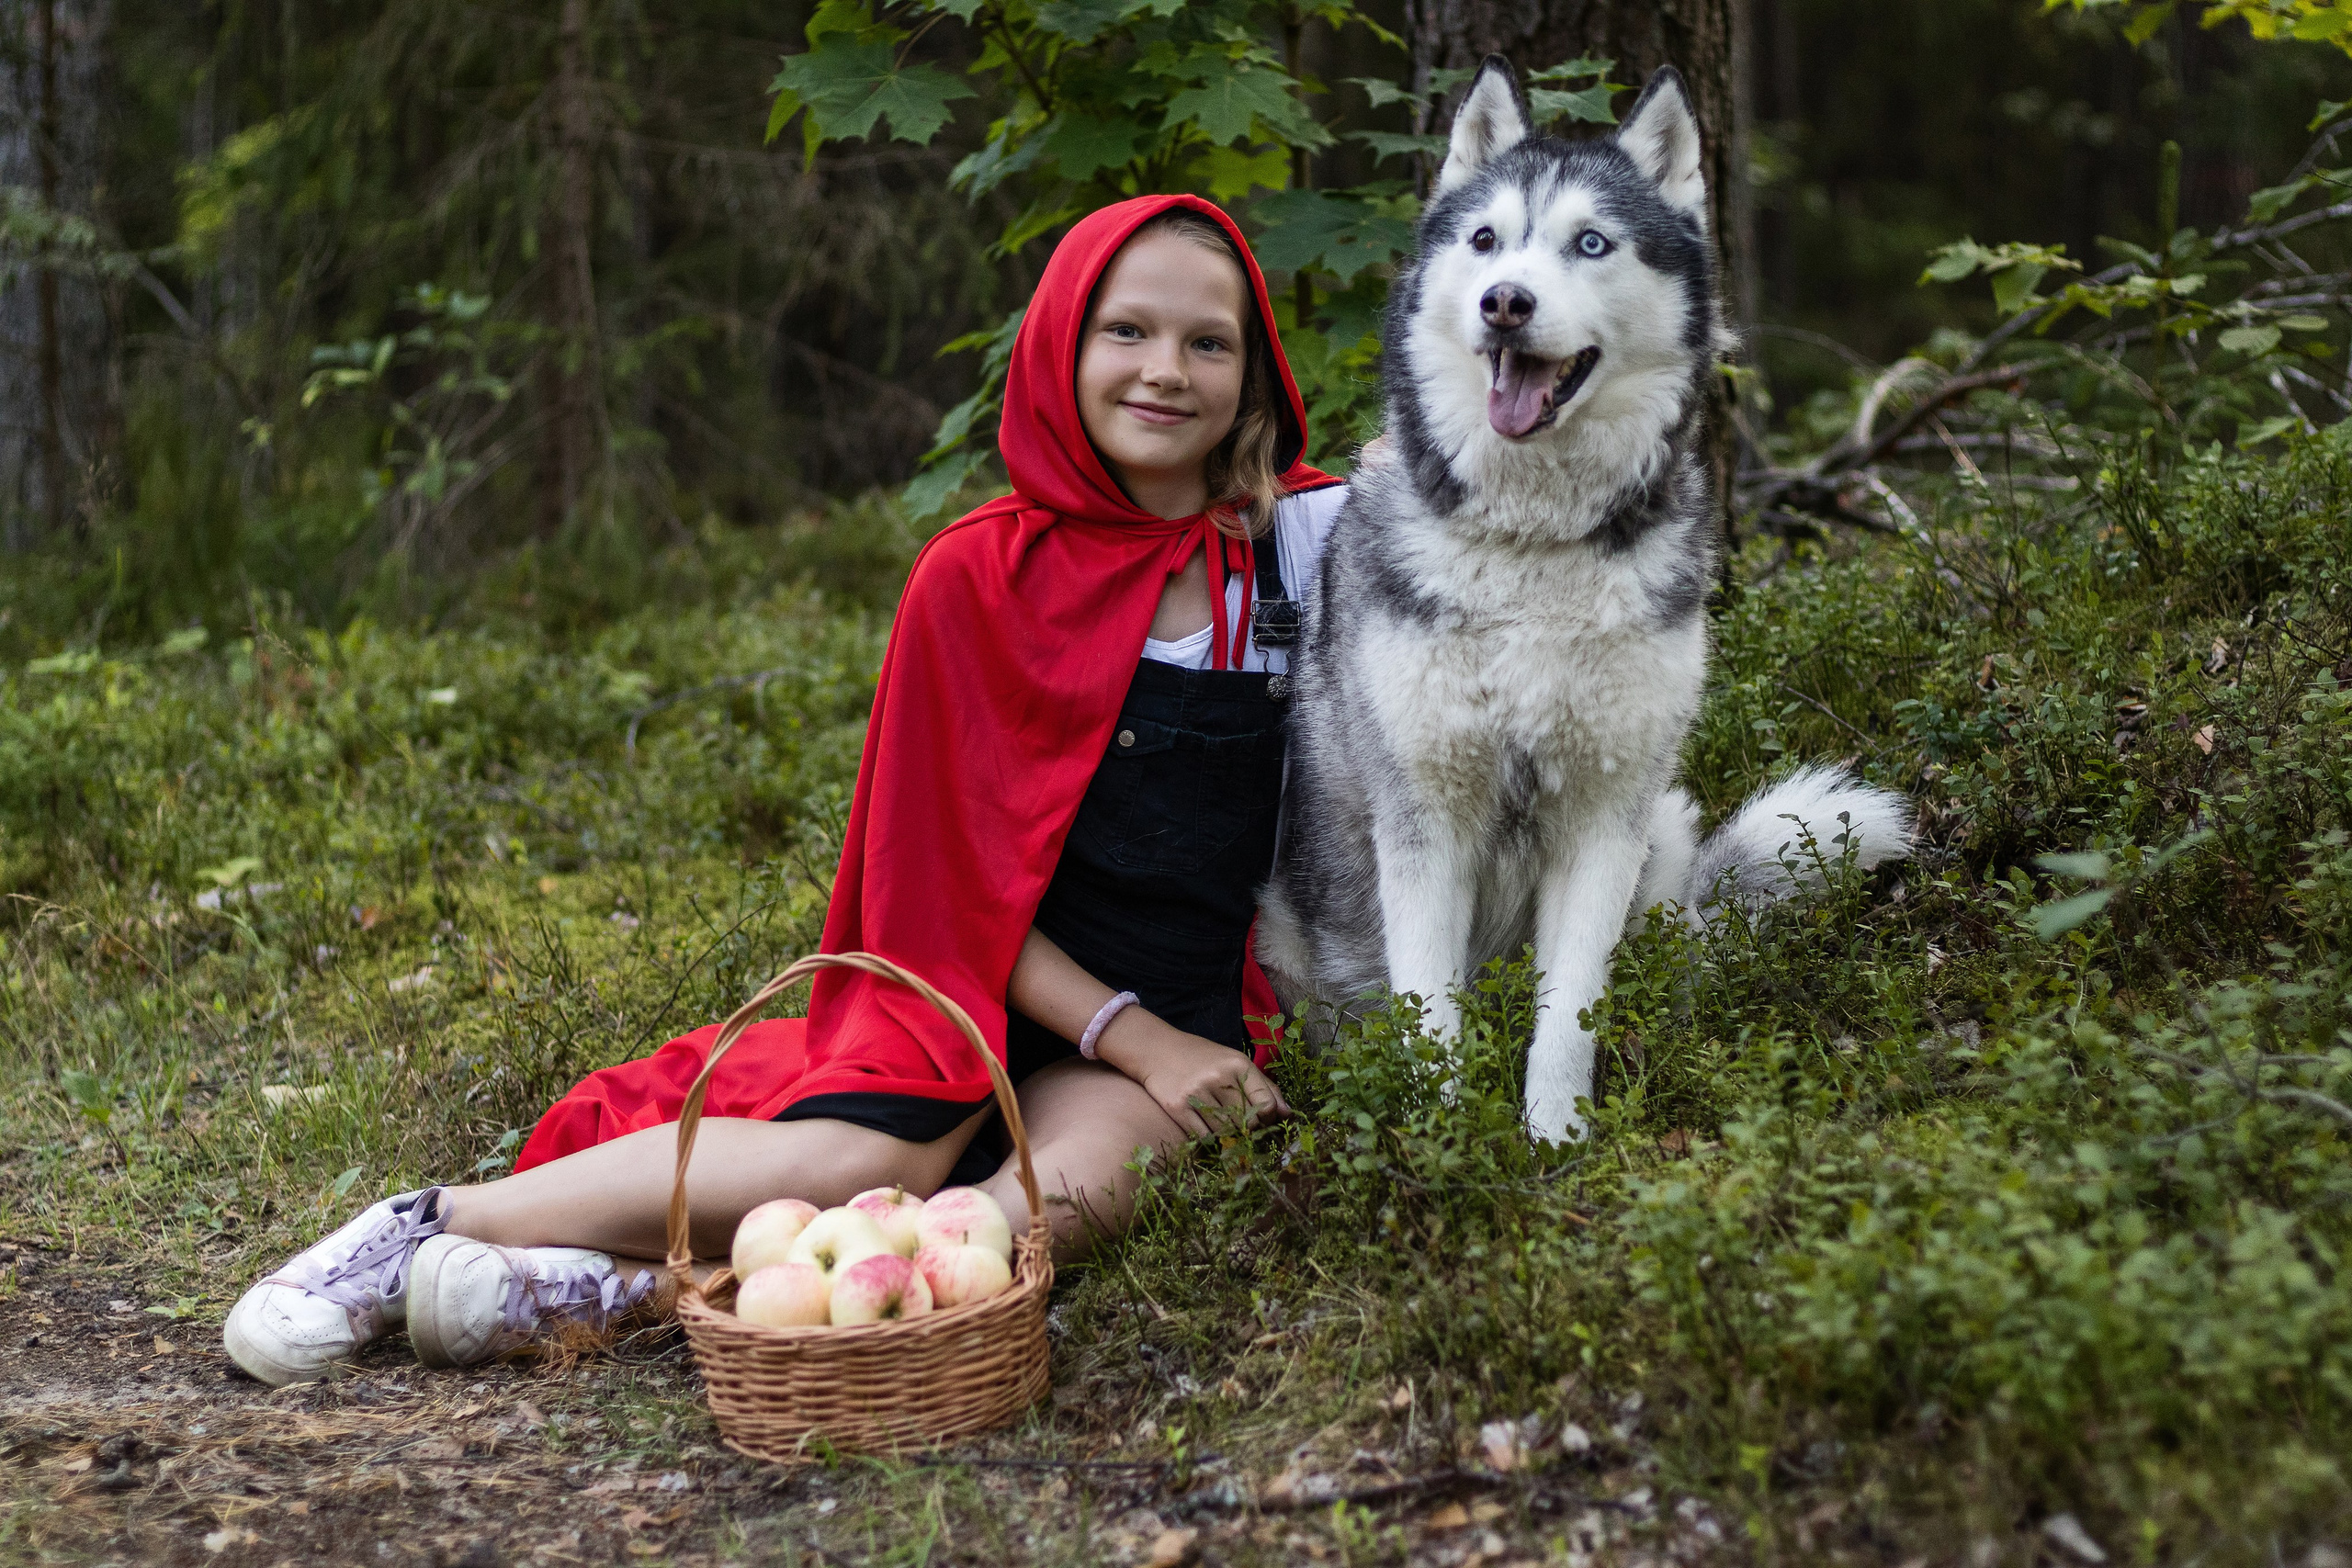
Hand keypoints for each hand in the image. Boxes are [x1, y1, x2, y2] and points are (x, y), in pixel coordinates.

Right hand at [1094, 1009, 1288, 1138]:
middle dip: (1246, 1128)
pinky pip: (1203, 1137)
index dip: (1267, 1118)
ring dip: (1227, 1134)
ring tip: (1220, 1122)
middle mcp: (1219, 1077)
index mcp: (1238, 1064)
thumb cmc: (1201, 1057)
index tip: (1260, 1119)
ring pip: (1226, 1131)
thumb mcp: (1234, 1062)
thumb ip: (1263, 1086)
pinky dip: (1208, 1137)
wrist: (1156, 1049)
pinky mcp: (1177, 1107)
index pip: (1266, 1104)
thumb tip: (1287, 1113)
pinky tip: (1204, 1126)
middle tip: (1238, 1123)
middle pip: (1247, 1122)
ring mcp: (1196, 1093)